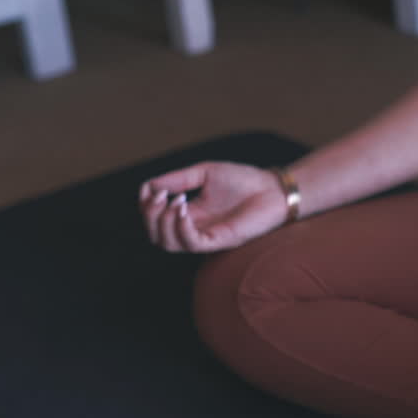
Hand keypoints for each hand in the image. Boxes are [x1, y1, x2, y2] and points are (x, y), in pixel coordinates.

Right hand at [138, 162, 287, 252]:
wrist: (273, 188)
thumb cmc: (244, 180)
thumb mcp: (204, 173)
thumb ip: (178, 179)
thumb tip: (149, 186)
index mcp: (190, 213)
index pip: (156, 220)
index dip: (145, 207)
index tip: (149, 189)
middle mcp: (195, 228)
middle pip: (156, 236)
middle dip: (150, 216)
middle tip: (161, 196)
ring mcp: (207, 236)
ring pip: (169, 244)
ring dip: (163, 222)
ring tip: (176, 201)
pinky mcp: (221, 241)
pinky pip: (192, 244)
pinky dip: (181, 228)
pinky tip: (184, 210)